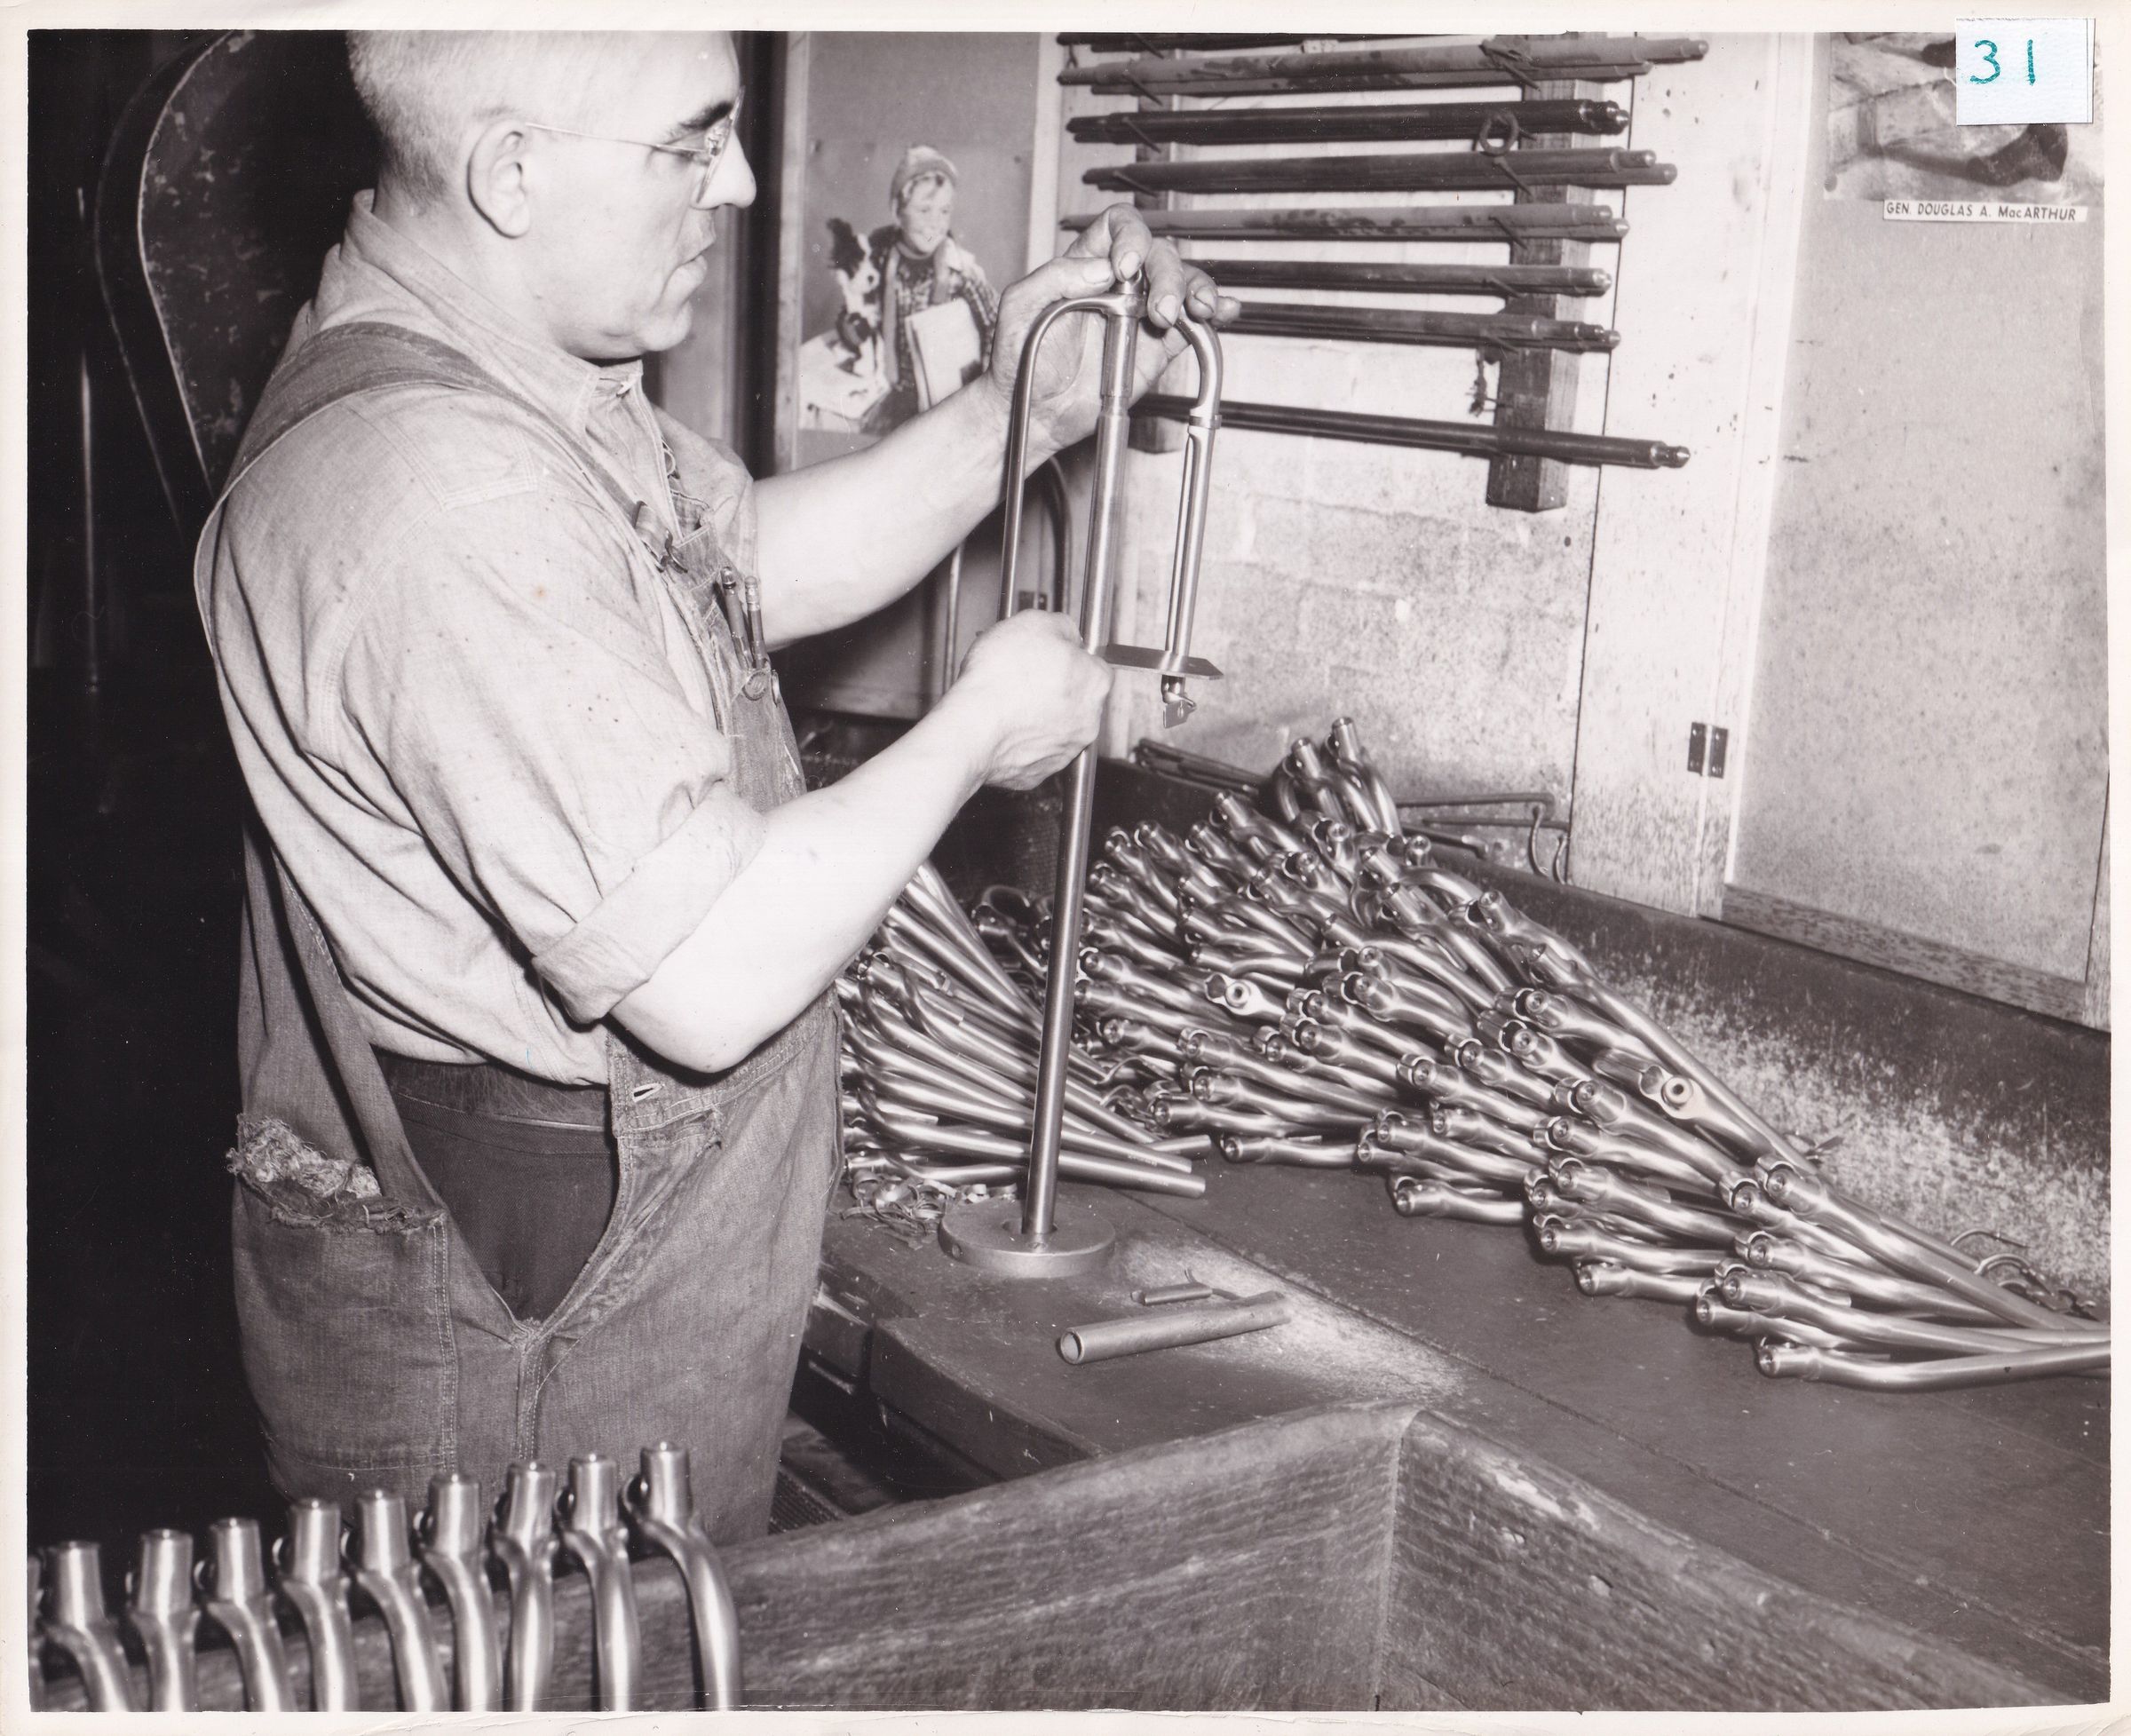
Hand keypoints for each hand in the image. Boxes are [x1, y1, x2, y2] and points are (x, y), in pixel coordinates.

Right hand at [945, 609, 1113, 790]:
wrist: (972, 728)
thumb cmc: (1000, 679)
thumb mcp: (1034, 622)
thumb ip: (1061, 625)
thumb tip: (1066, 631)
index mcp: (1094, 682)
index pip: (1093, 664)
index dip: (1067, 657)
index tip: (1048, 656)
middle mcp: (1088, 720)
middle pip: (1076, 698)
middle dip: (1054, 688)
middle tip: (1024, 677)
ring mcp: (1065, 750)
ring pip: (1056, 726)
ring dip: (1038, 714)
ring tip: (1009, 702)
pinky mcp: (1039, 772)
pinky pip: (1034, 750)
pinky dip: (1021, 740)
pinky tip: (1003, 726)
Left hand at [982, 204, 1241, 458]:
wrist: (1035, 412)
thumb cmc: (1020, 358)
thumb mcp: (1021, 307)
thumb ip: (1055, 278)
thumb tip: (1101, 268)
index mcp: (1084, 263)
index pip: (1118, 227)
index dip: (1130, 237)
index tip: (1126, 266)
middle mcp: (1118, 284)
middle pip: (1158, 254)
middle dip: (1167, 275)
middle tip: (1160, 309)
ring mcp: (1141, 313)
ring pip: (1181, 283)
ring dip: (1193, 290)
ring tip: (1195, 311)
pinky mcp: (1157, 347)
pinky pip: (1192, 324)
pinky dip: (1213, 315)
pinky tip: (1222, 312)